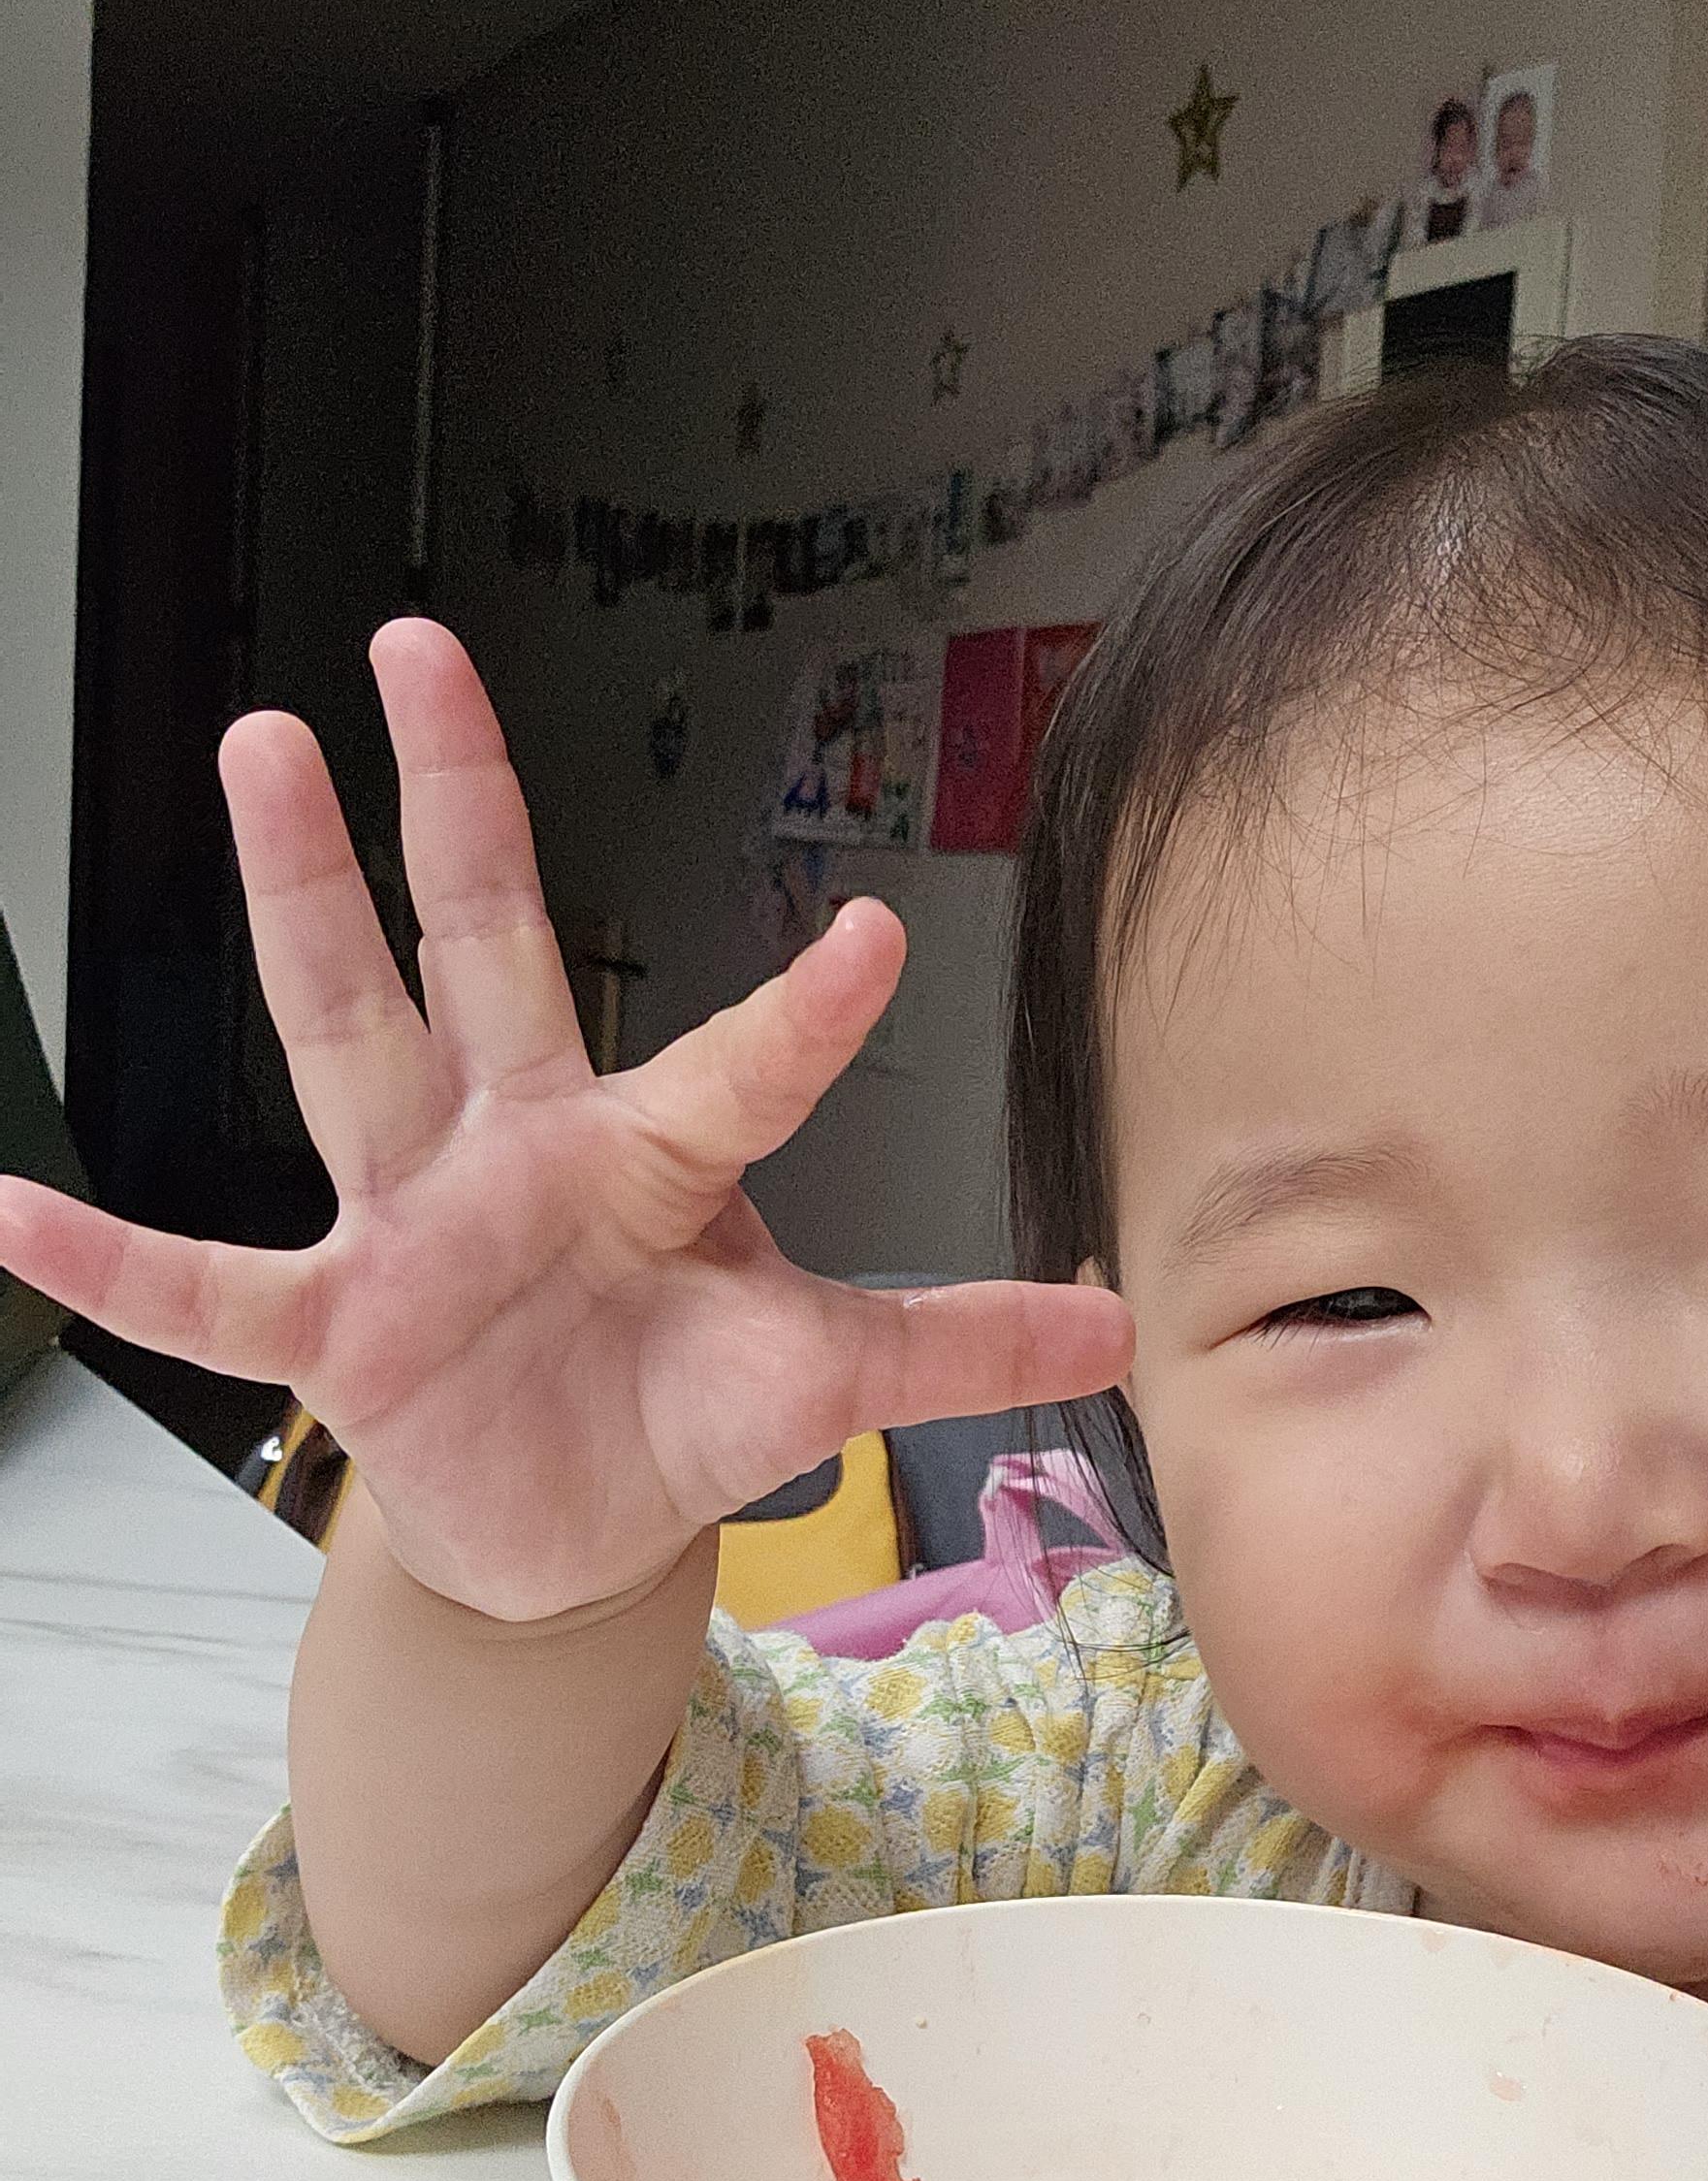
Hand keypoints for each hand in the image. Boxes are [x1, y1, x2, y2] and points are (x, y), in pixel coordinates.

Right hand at [0, 621, 1130, 1619]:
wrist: (563, 1528)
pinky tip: (5, 1206)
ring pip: (347, 1035)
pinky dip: (111, 1256)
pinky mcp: (335, 1324)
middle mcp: (521, 1147)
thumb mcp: (821, 1379)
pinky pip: (206, 1285)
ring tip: (255, 747)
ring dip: (301, 903)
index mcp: (652, 1155)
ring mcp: (412, 1219)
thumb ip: (955, 1346)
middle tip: (415, 651)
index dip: (801, 1015)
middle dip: (456, 803)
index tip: (869, 938)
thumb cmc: (678, 1413)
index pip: (736, 1067)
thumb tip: (1122, 1323)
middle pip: (489, 947)